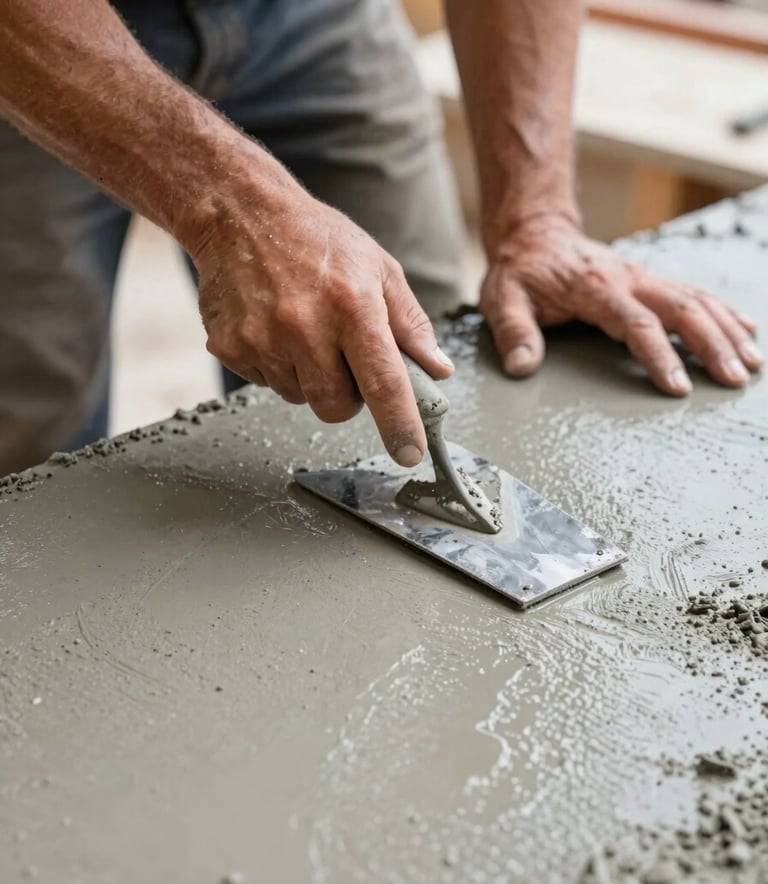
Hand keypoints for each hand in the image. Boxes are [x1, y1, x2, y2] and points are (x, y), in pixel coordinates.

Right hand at [188, 179, 453, 466]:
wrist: (240, 214)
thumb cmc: (318, 239)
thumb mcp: (379, 268)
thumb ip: (410, 324)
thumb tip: (438, 369)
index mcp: (352, 306)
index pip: (383, 383)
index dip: (400, 425)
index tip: (409, 454)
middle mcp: (305, 326)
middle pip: (335, 407)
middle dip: (346, 398)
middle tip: (343, 360)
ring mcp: (262, 338)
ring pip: (298, 397)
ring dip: (308, 378)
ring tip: (303, 330)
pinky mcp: (230, 346)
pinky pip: (265, 382)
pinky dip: (277, 366)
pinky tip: (274, 327)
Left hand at [481, 214, 762, 393]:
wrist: (535, 235)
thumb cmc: (520, 271)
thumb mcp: (502, 298)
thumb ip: (513, 331)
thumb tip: (522, 367)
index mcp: (595, 288)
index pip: (636, 323)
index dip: (659, 355)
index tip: (678, 387)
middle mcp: (628, 279)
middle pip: (682, 309)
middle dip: (713, 345)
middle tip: (735, 378)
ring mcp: (643, 278)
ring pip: (696, 300)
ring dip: (727, 330)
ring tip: (752, 363)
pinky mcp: (649, 281)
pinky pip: (694, 294)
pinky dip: (723, 313)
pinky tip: (746, 331)